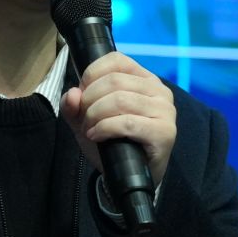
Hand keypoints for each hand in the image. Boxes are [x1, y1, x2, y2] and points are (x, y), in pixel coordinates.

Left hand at [62, 51, 175, 187]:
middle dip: (89, 100)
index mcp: (144, 79)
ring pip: (120, 100)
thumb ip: (74, 106)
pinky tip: (97, 137)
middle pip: (114, 81)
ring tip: (90, 129)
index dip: (92, 75)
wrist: (130, 176)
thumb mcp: (87, 120)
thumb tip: (72, 94)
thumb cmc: (113, 143)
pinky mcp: (164, 132)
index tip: (82, 96)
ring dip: (95, 116)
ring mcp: (165, 110)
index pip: (116, 60)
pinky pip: (127, 122)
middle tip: (84, 120)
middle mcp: (159, 90)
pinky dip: (105, 128)